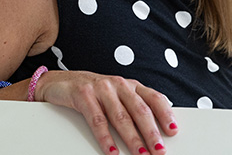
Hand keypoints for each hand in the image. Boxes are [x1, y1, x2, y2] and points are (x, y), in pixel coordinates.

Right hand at [35, 70, 177, 154]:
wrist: (58, 82)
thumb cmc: (93, 93)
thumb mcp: (116, 97)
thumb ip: (133, 109)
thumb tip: (154, 132)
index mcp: (130, 85)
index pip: (154, 98)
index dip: (165, 114)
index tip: (173, 131)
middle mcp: (118, 84)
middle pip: (140, 110)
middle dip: (151, 132)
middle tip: (159, 150)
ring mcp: (101, 88)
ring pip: (120, 117)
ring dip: (132, 138)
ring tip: (141, 154)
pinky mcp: (83, 95)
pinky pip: (97, 120)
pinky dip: (106, 138)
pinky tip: (112, 150)